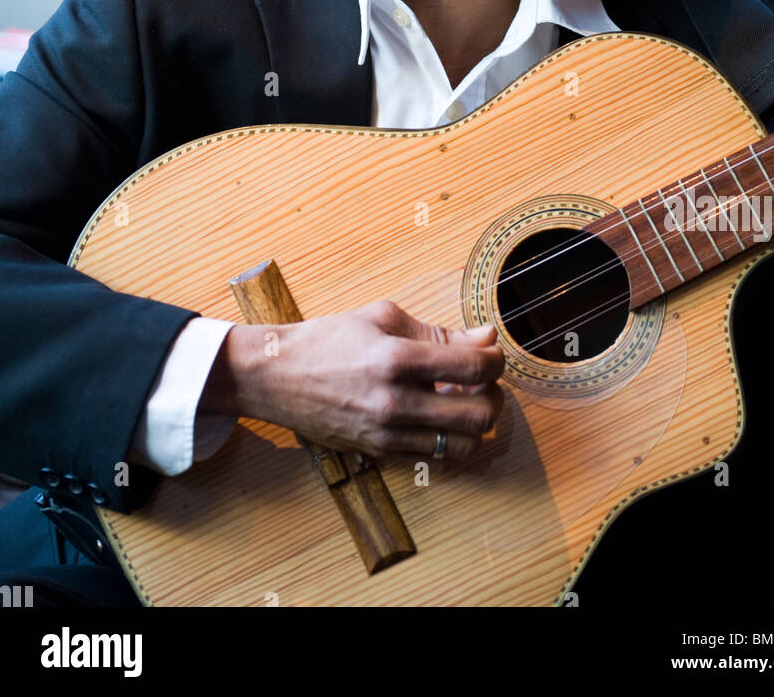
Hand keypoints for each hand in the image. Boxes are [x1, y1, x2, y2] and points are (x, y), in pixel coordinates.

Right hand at [203, 299, 504, 461]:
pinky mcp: (380, 451)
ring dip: (476, 423)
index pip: (474, 367)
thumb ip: (439, 332)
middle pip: (479, 414)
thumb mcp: (383, 318)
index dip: (496, 359)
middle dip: (495, 395)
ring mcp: (387, 432)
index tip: (490, 352)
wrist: (278, 376)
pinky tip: (441, 417)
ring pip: (463, 445)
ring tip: (464, 401)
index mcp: (397, 358)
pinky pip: (436, 456)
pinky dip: (450, 440)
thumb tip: (486, 338)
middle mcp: (395, 401)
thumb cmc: (330, 338)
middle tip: (484, 381)